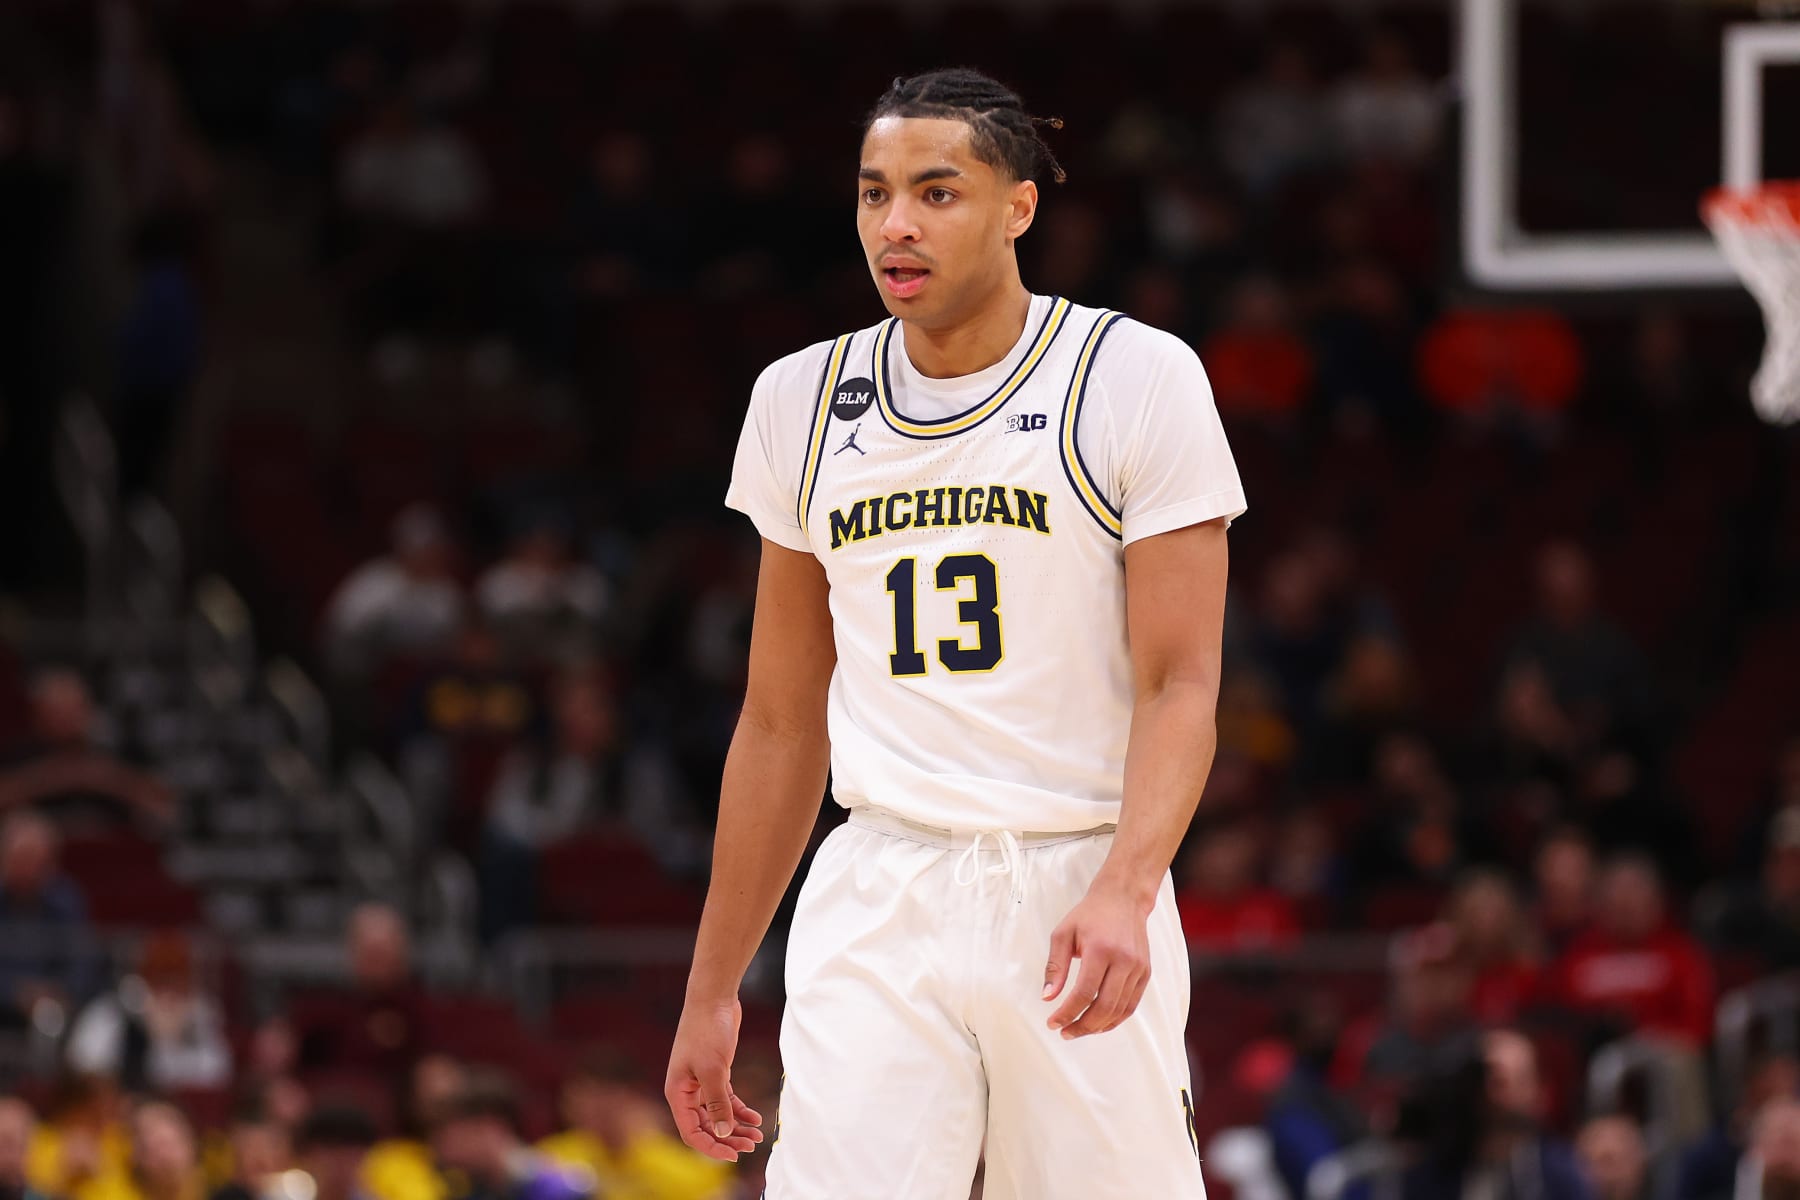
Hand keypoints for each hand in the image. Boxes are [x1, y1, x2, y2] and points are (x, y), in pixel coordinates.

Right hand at [665, 995, 763, 1161]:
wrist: (713, 998)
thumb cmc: (707, 1030)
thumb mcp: (713, 1070)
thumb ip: (717, 1103)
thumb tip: (723, 1133)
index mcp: (677, 1093)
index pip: (691, 1132)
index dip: (711, 1147)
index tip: (733, 1155)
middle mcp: (686, 1091)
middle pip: (706, 1127)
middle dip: (727, 1139)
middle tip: (750, 1147)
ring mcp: (701, 1083)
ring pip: (718, 1115)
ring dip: (736, 1127)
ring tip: (756, 1136)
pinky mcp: (716, 1073)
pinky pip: (726, 1100)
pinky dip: (739, 1110)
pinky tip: (755, 1118)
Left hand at [1042, 885, 1151, 1038]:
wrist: (1123, 898)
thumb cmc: (1089, 915)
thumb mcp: (1063, 934)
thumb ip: (1055, 967)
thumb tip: (1048, 998)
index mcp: (1100, 950)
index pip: (1084, 993)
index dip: (1067, 1013)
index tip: (1053, 1023)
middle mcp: (1123, 961)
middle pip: (1104, 1007)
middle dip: (1083, 1026)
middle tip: (1065, 1033)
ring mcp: (1138, 968)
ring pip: (1119, 1010)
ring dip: (1098, 1026)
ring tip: (1079, 1030)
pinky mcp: (1145, 973)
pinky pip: (1131, 1005)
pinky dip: (1115, 1019)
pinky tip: (1099, 1023)